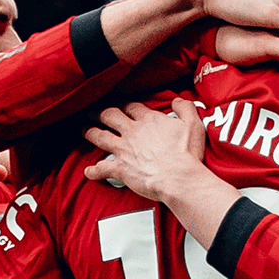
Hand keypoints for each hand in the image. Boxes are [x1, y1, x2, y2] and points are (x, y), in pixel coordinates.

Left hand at [83, 99, 212, 200]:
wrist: (178, 177)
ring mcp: (124, 150)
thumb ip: (185, 108)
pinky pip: (102, 168)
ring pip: (100, 136)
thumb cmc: (187, 153)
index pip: (131, 106)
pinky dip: (94, 171)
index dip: (125, 104)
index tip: (122, 104)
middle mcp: (132, 132)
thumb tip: (177, 101)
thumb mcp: (193, 124)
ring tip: (85, 129)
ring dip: (90, 132)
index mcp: (148, 120)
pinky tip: (88, 172)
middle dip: (100, 112)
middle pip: (110, 116)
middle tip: (94, 111)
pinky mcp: (120, 168)